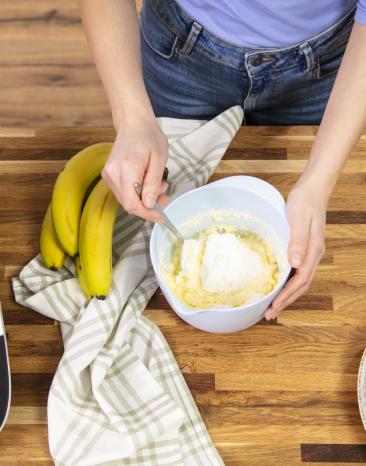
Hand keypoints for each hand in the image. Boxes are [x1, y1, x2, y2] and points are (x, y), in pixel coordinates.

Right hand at [102, 113, 168, 221]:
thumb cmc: (149, 137)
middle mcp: (112, 173)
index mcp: (126, 168)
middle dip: (148, 206)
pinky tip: (147, 183)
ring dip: (143, 199)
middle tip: (165, 196)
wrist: (133, 124)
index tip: (162, 216)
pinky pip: (123, 192)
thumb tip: (150, 204)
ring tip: (158, 185)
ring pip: (126, 200)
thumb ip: (153, 183)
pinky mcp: (108, 175)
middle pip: (128, 204)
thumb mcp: (159, 159)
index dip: (147, 213)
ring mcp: (108, 174)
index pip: (132, 203)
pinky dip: (136, 193)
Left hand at [264, 182, 327, 319]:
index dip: (287, 296)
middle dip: (286, 301)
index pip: (300, 280)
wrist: (313, 189)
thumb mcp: (299, 218)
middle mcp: (313, 255)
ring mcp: (309, 252)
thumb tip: (295, 263)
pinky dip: (288, 283)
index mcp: (313, 251)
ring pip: (299, 280)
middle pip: (301, 285)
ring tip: (273, 306)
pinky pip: (297, 271)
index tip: (274, 307)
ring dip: (287, 295)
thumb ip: (297, 240)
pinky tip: (278, 285)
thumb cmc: (304, 201)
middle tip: (270, 314)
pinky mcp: (304, 248)